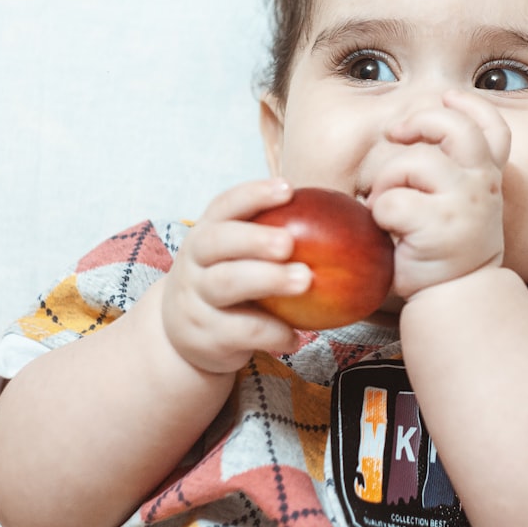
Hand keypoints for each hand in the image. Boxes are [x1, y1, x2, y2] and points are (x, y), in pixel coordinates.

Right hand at [160, 179, 311, 372]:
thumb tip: (343, 219)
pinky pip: (240, 331)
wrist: (184, 337)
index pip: (224, 206)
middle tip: (289, 243)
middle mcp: (194, 263)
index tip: (288, 189)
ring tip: (304, 280)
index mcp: (206, 235)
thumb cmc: (229, 285)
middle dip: (254, 238)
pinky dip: (272, 332)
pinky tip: (295, 336)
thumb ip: (272, 240)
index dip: (254, 195)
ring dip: (267, 279)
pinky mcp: (204, 336)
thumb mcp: (237, 259)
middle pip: (217, 242)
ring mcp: (195, 299)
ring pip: (225, 284)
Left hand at [369, 90, 511, 299]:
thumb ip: (450, 171)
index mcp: (487, 178)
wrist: (455, 298)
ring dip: (386, 183)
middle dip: (419, 121)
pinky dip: (379, 216)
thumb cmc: (445, 248)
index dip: (471, 106)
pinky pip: (390, 203)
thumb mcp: (459, 205)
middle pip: (453, 128)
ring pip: (410, 163)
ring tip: (387, 210)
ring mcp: (463, 204)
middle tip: (397, 133)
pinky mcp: (438, 226)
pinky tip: (388, 234)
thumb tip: (408, 126)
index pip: (494, 129)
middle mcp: (482, 185)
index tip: (448, 96)